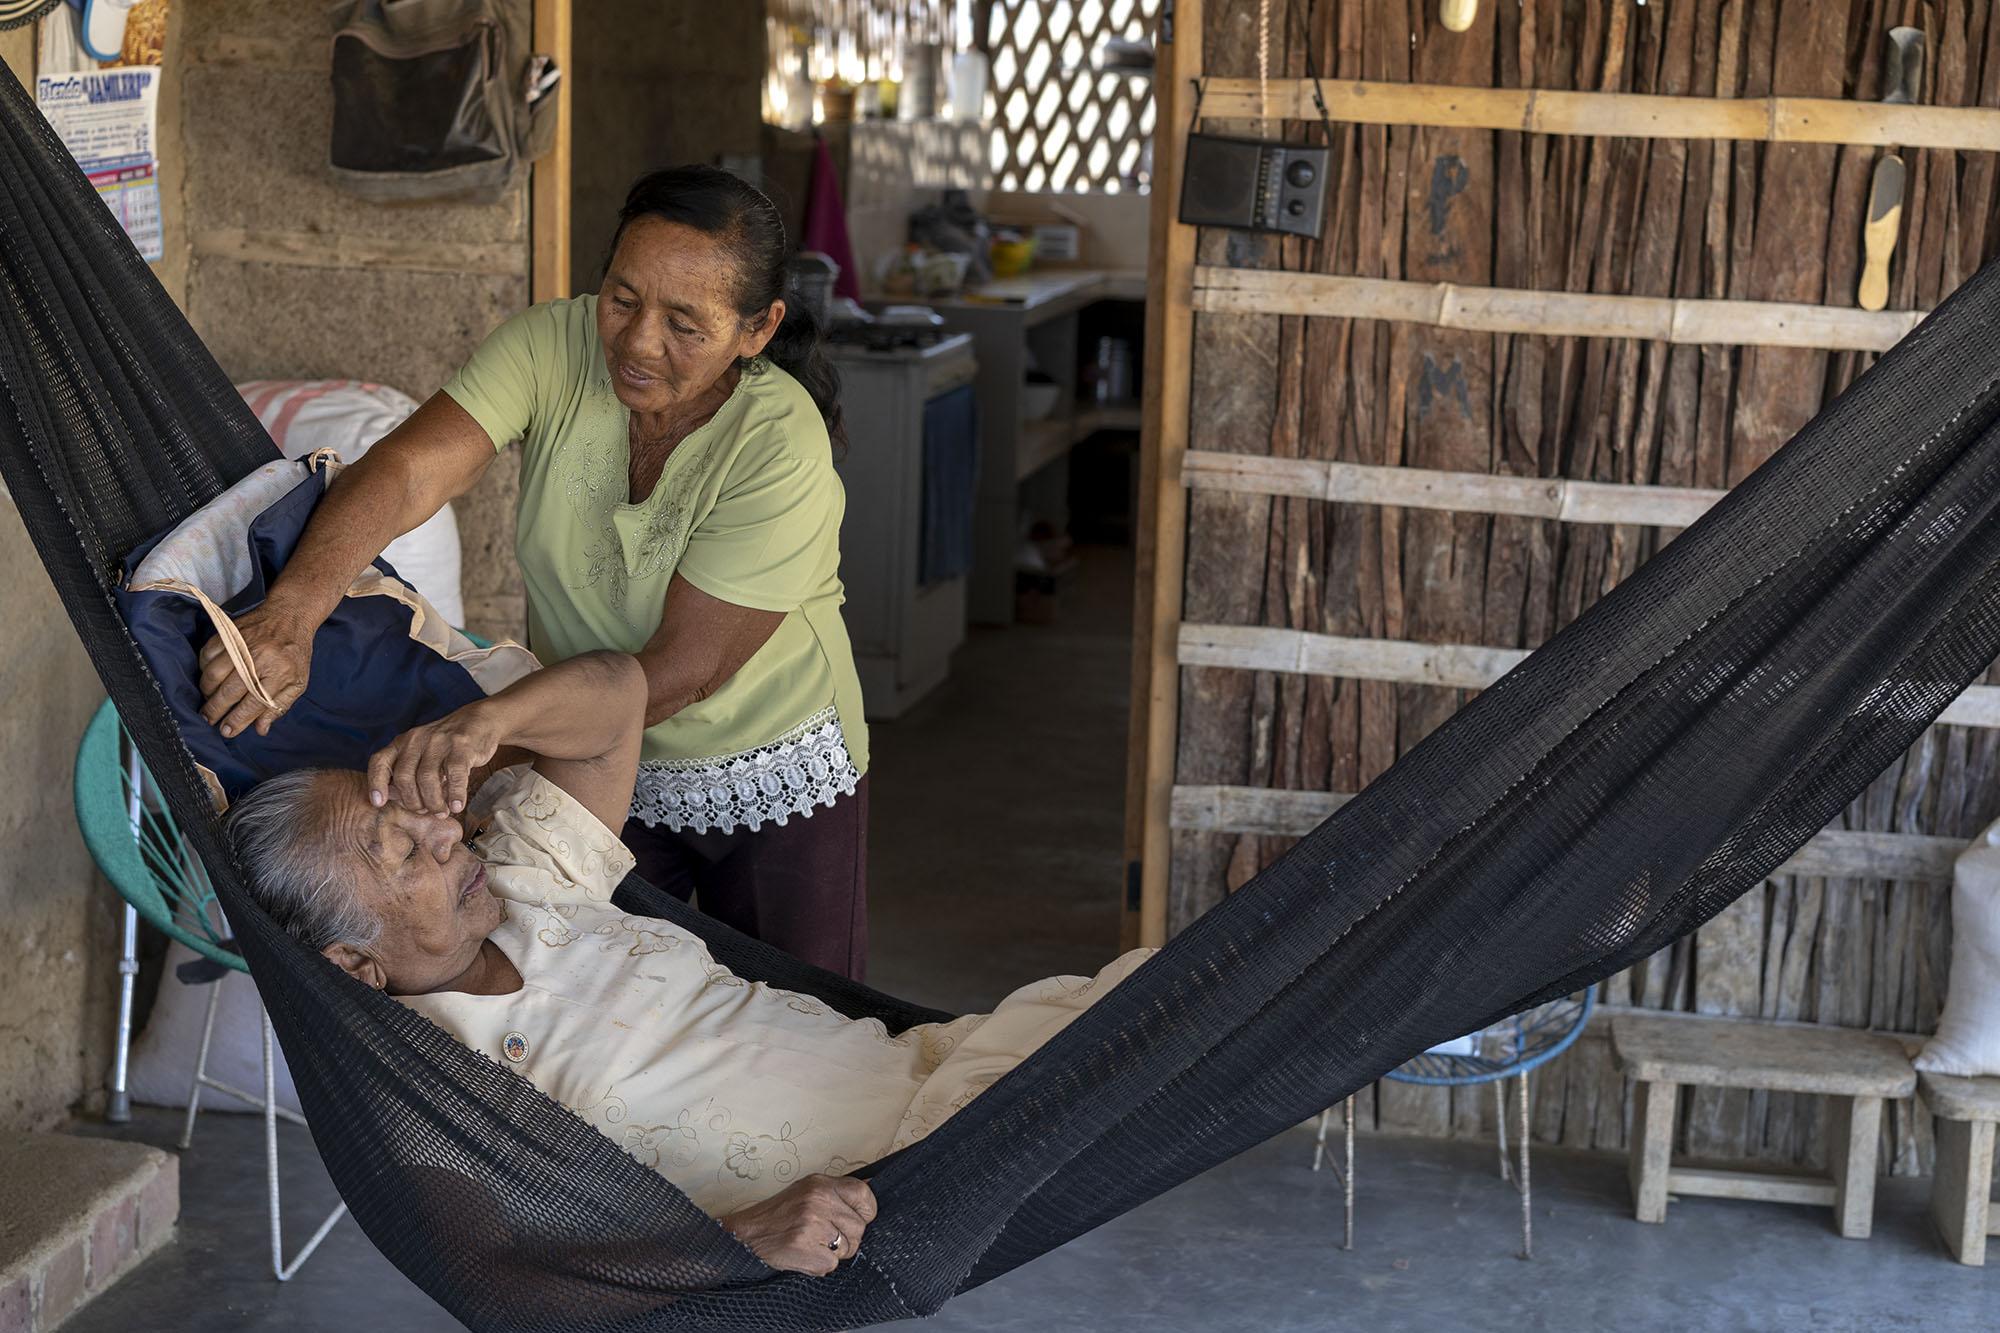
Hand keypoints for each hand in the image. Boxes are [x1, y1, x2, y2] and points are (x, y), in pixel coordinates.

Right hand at [198, 603, 315, 738]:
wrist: (290, 615)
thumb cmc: (295, 652)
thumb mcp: (298, 682)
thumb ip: (279, 706)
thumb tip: (260, 729)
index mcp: (279, 673)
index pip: (254, 703)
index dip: (237, 720)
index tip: (226, 731)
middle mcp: (258, 659)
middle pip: (229, 691)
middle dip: (215, 710)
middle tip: (208, 720)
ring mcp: (241, 644)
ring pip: (213, 674)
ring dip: (207, 692)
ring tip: (209, 701)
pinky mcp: (228, 633)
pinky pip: (207, 655)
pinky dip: (203, 669)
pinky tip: (209, 678)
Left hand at [367, 702, 505, 814]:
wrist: (481, 720)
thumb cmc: (448, 744)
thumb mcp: (422, 753)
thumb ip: (408, 773)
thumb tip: (392, 798)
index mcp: (403, 742)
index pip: (380, 761)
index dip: (376, 783)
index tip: (378, 803)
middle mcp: (417, 739)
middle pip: (404, 777)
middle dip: (412, 801)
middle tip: (425, 811)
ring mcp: (439, 741)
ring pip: (427, 778)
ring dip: (434, 802)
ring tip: (442, 812)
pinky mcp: (462, 746)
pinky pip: (455, 774)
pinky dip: (455, 794)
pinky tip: (457, 806)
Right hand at [717, 1175, 876, 1275]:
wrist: (748, 1234)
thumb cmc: (779, 1213)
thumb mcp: (808, 1189)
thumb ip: (837, 1192)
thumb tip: (869, 1192)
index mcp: (821, 1185)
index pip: (864, 1196)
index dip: (866, 1211)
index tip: (858, 1217)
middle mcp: (819, 1203)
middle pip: (859, 1228)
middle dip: (847, 1236)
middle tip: (825, 1234)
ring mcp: (814, 1228)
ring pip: (848, 1249)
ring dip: (834, 1252)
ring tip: (812, 1242)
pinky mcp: (809, 1253)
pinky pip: (833, 1265)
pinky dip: (820, 1264)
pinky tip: (805, 1253)